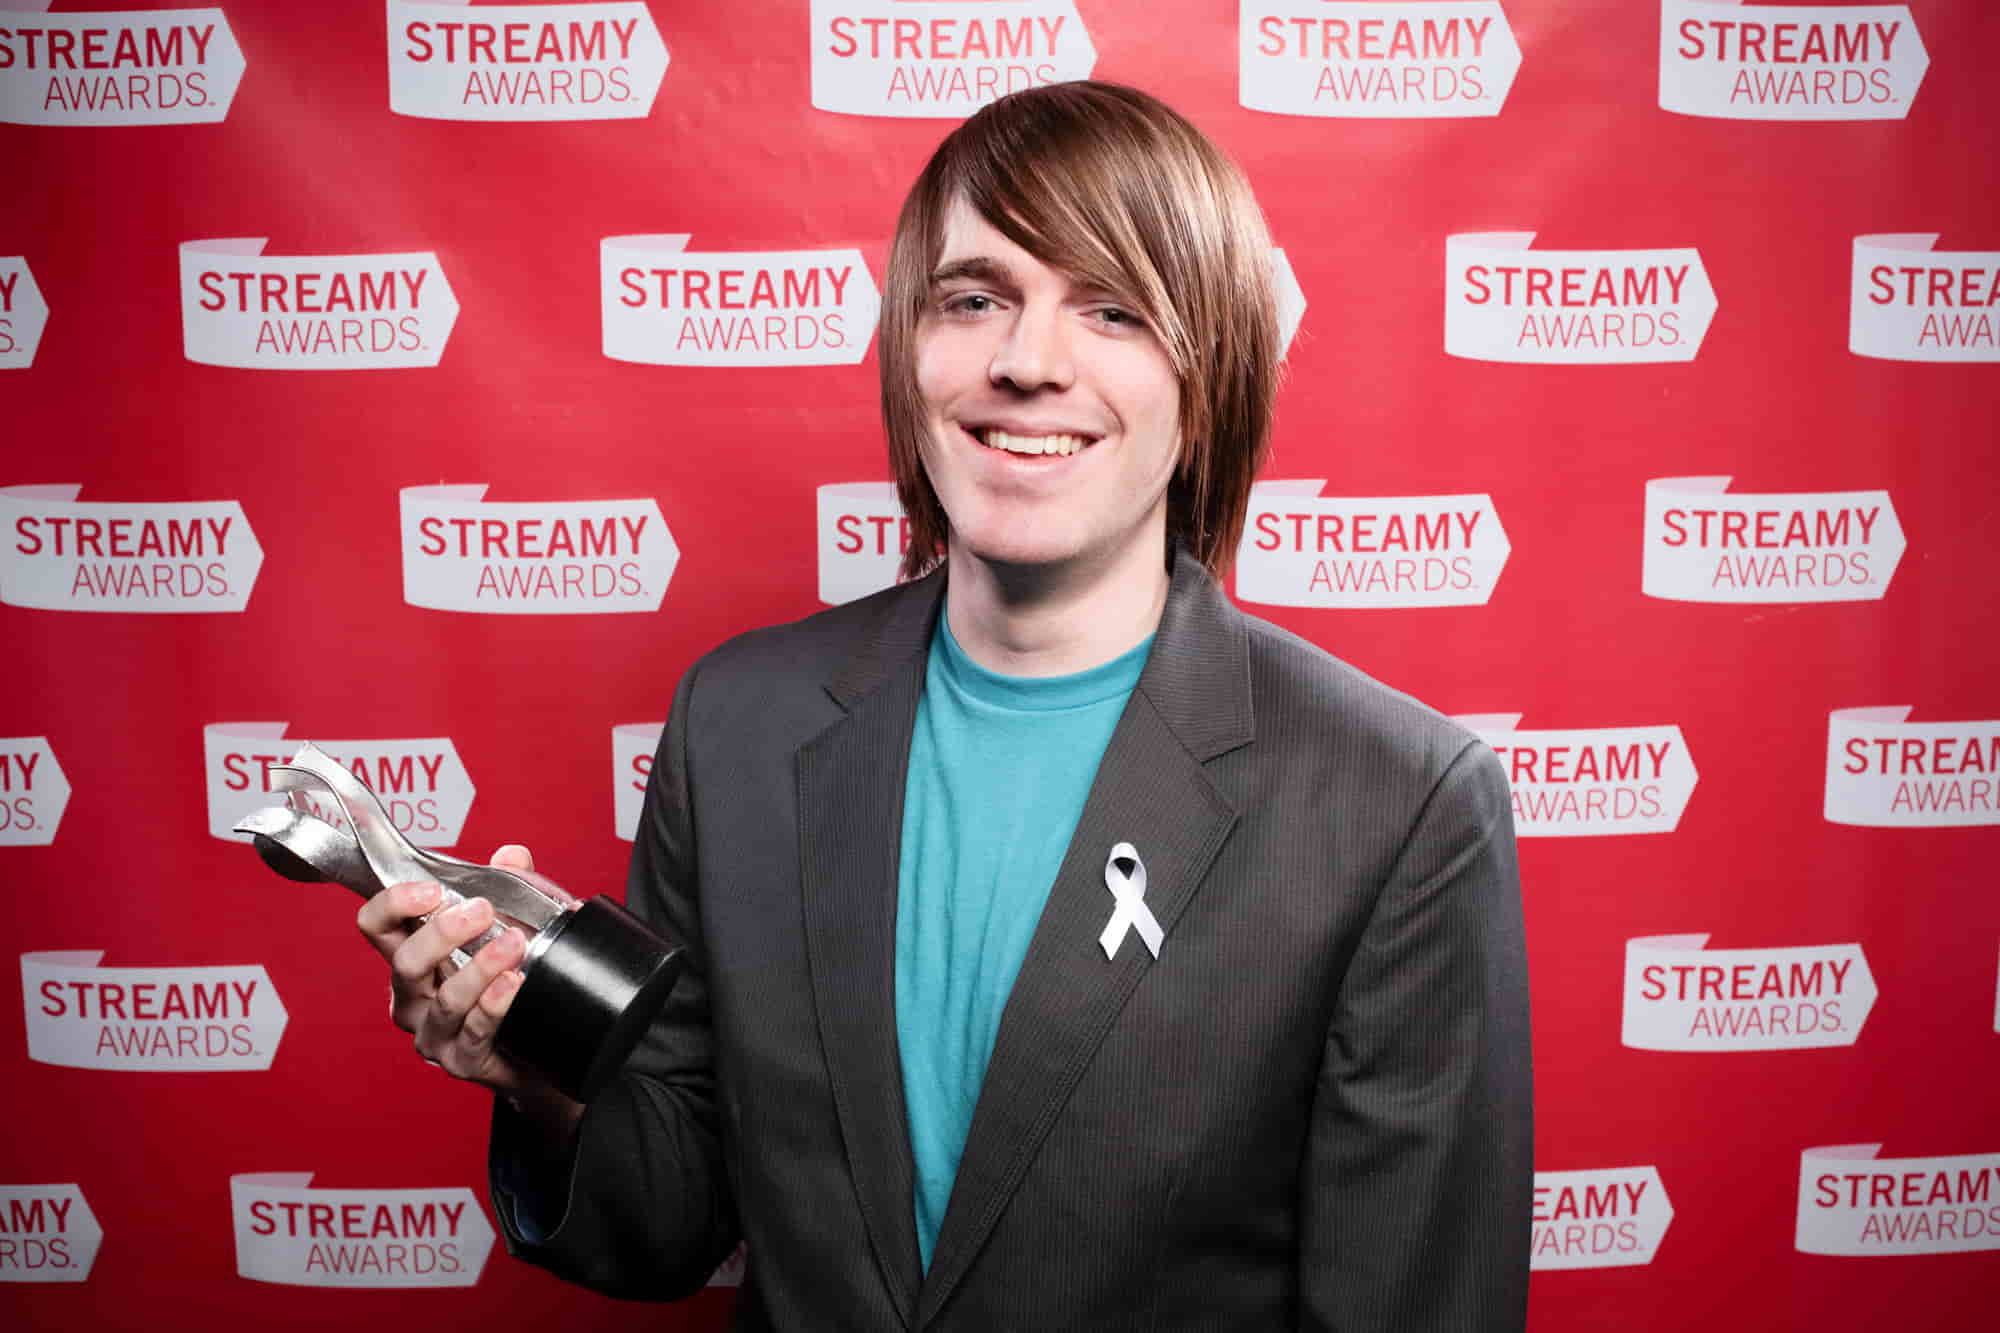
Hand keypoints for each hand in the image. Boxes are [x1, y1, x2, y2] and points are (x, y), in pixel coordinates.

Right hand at [356, 843, 541, 1094]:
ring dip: (480, 968)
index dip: (393, 903)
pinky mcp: (463, 1060)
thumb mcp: (517, 923)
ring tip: (514, 943)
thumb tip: (512, 856)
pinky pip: (474, 1031)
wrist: (540, 1043)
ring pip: (444, 1000)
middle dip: (442, 933)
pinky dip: (494, 1005)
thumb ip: (514, 887)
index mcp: (413, 956)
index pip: (377, 926)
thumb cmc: (515, 978)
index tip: (432, 889)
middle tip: (482, 910)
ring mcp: (434, 1032)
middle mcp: (413, 996)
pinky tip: (513, 984)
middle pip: (405, 962)